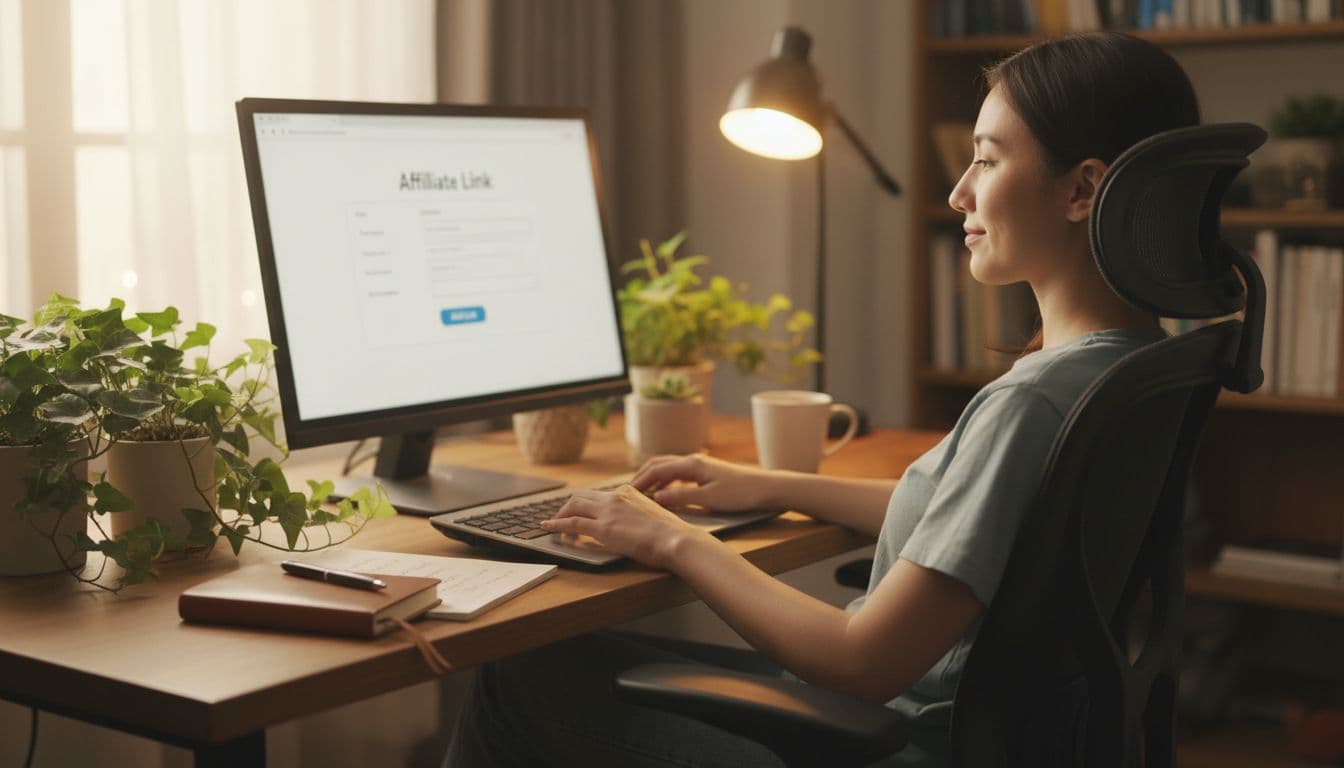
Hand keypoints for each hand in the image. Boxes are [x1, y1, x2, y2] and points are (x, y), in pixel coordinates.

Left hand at [541, 485, 710, 569]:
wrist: (676, 540)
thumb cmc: (671, 534)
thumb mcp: (654, 516)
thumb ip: (640, 515)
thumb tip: (636, 525)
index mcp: (629, 492)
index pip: (601, 495)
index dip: (588, 504)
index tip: (582, 511)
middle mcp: (616, 497)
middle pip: (583, 496)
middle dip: (569, 506)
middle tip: (562, 516)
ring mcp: (608, 511)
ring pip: (574, 506)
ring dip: (560, 514)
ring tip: (553, 524)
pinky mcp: (602, 528)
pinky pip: (571, 523)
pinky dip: (556, 524)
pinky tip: (547, 527)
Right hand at [630, 454, 776, 511]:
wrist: (767, 487)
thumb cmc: (740, 493)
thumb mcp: (709, 499)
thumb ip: (681, 498)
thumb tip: (656, 498)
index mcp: (691, 464)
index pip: (656, 470)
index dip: (639, 482)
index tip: (625, 495)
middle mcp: (693, 460)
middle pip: (658, 464)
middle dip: (641, 477)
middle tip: (627, 493)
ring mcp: (700, 465)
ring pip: (668, 467)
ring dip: (653, 478)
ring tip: (641, 493)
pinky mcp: (706, 472)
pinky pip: (678, 473)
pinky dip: (665, 480)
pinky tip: (664, 493)